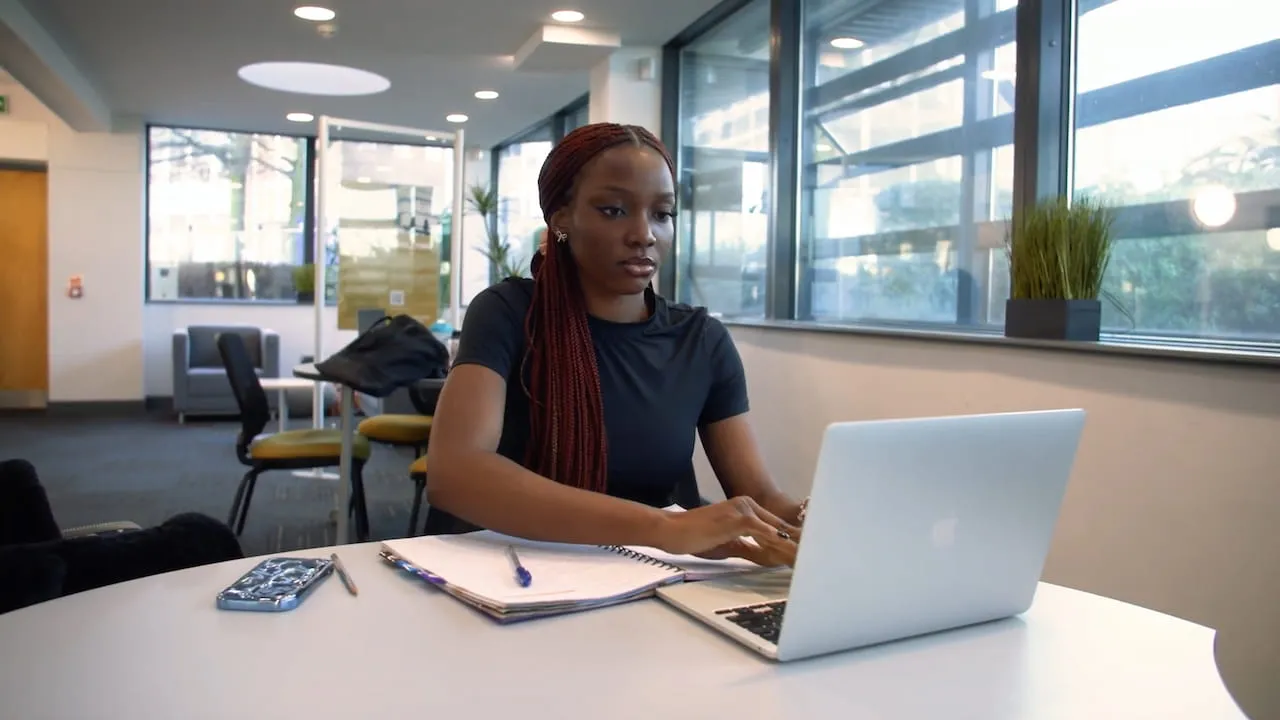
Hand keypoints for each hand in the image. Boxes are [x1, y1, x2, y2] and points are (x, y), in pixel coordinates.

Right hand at [657, 496, 799, 566]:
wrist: (671, 530)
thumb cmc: (694, 538)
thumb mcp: (727, 545)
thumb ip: (749, 549)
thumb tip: (769, 558)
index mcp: (745, 508)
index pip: (776, 527)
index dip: (792, 544)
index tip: (805, 558)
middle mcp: (748, 504)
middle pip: (782, 528)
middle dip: (800, 546)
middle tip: (818, 561)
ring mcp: (745, 510)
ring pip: (778, 532)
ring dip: (795, 549)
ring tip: (810, 563)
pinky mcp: (741, 519)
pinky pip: (767, 535)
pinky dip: (781, 547)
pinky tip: (792, 559)